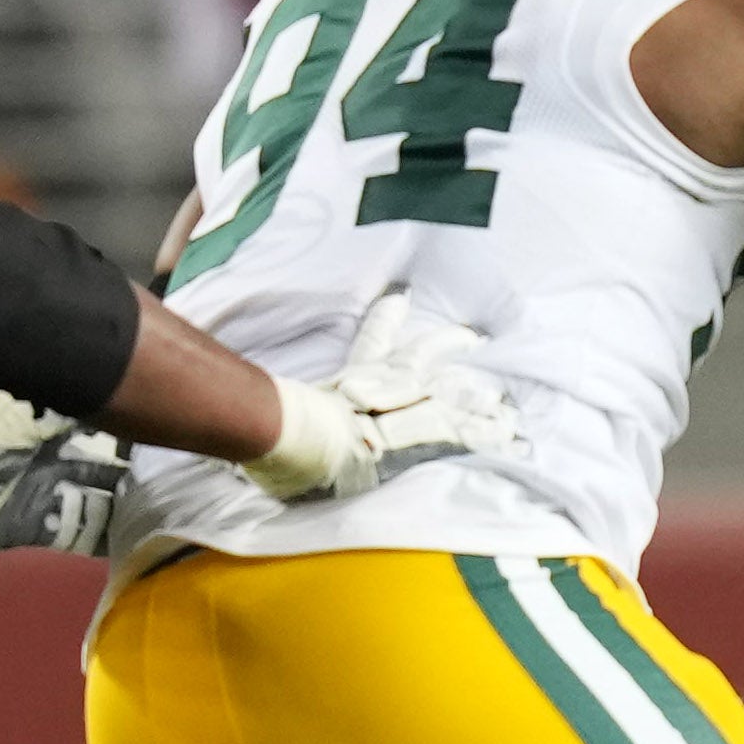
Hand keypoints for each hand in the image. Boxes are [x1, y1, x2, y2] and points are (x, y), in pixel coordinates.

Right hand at [242, 286, 521, 502]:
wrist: (281, 434)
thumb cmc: (262, 426)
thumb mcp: (262, 410)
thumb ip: (260, 402)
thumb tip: (237, 400)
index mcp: (341, 386)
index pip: (369, 348)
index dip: (385, 323)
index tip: (401, 301)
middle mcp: (374, 393)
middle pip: (417, 363)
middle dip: (445, 348)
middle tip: (472, 336)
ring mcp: (393, 415)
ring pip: (444, 396)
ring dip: (473, 395)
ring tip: (502, 396)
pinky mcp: (409, 442)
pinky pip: (455, 436)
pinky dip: (481, 436)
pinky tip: (507, 435)